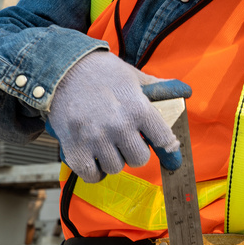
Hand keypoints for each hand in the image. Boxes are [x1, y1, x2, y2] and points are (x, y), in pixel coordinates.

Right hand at [45, 50, 190, 182]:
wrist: (60, 69)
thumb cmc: (100, 72)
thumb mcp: (132, 75)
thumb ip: (156, 87)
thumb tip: (183, 90)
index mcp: (138, 108)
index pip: (164, 139)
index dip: (164, 144)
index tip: (162, 146)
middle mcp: (120, 126)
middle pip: (140, 159)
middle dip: (134, 152)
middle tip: (125, 142)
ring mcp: (96, 139)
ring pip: (116, 168)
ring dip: (112, 160)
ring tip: (106, 145)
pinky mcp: (75, 149)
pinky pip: (92, 175)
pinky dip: (94, 171)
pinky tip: (93, 158)